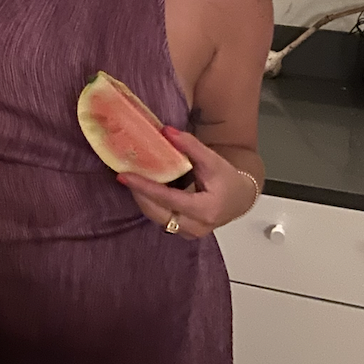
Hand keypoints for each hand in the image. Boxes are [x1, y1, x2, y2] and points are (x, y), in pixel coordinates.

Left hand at [117, 127, 257, 239]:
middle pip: (157, 212)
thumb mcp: (212, 160)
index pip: (169, 199)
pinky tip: (142, 189)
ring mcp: (189, 233)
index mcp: (205, 209)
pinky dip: (150, 204)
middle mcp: (196, 227)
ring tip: (131, 180)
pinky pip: (161, 219)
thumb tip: (165, 131)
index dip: (145, 187)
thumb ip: (190, 145)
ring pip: (156, 217)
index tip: (125, 176)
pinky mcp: (183, 233)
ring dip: (142, 199)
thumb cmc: (227, 179)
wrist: (239, 200)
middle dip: (139, 193)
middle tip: (124, 175)